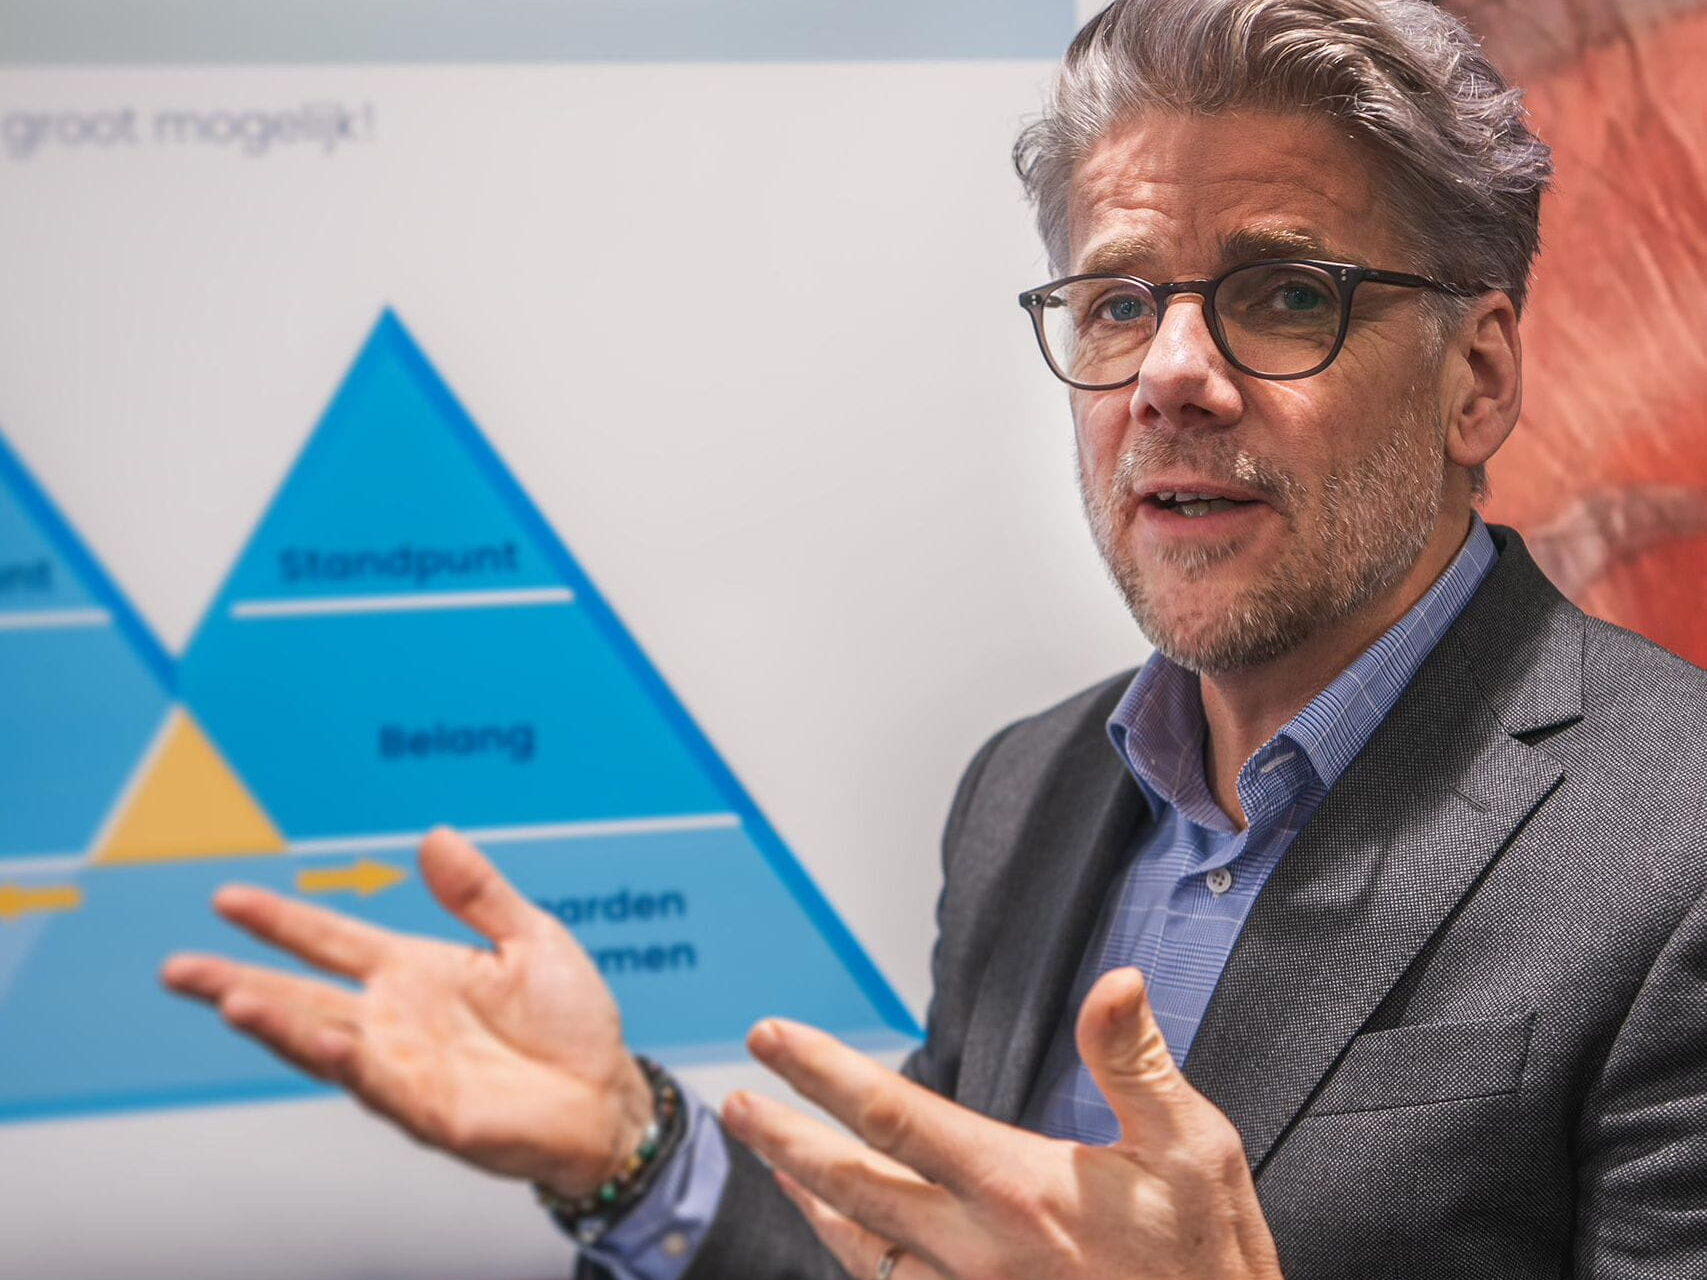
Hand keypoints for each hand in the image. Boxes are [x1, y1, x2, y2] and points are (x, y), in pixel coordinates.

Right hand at [160, 827, 652, 1198]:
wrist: (609, 1095)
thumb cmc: (570, 1023)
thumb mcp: (531, 938)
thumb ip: (479, 893)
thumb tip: (435, 835)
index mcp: (415, 972)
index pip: (331, 942)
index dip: (281, 922)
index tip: (226, 899)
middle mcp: (398, 1020)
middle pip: (302, 998)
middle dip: (239, 983)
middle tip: (178, 968)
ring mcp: (407, 1067)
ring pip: (325, 1044)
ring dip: (278, 1025)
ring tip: (230, 999)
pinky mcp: (431, 1111)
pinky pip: (380, 1086)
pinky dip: (349, 1063)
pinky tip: (323, 1040)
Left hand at [722, 967, 1283, 1279]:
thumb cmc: (1209, 1262)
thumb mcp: (1194, 1150)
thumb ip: (1136, 1063)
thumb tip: (1114, 983)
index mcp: (1019, 1190)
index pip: (894, 1116)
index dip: (822, 1072)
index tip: (771, 1037)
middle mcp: (977, 1250)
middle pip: (850, 1185)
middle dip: (784, 1138)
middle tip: (736, 1101)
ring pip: (860, 1245)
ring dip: (807, 1198)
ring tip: (770, 1159)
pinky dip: (852, 1252)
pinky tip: (842, 1233)